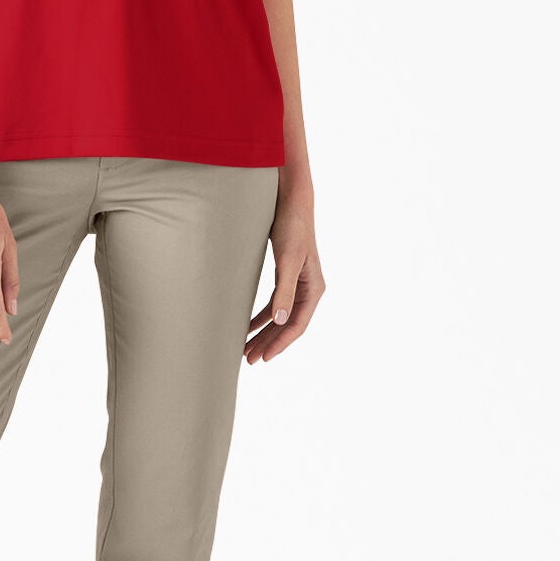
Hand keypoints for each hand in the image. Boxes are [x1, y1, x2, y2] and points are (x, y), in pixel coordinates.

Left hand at [245, 198, 322, 362]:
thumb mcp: (287, 261)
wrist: (291, 201)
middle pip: (287, 324)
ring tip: (246, 347)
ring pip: (280, 316)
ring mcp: (297, 283)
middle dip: (268, 342)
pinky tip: (248, 324)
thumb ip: (283, 292)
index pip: (297, 325)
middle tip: (249, 358)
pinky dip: (261, 316)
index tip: (264, 357)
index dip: (280, 342)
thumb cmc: (293, 227)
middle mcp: (308, 289)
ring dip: (263, 332)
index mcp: (313, 289)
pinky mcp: (286, 275)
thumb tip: (279, 321)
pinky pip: (275, 303)